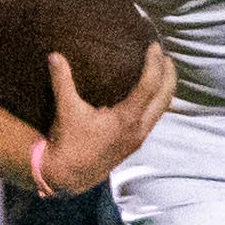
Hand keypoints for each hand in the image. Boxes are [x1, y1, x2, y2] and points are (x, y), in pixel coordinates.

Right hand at [37, 42, 176, 194]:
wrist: (69, 177)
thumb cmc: (68, 144)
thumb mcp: (66, 110)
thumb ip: (62, 81)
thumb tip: (55, 55)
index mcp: (126, 119)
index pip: (150, 86)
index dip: (155, 63)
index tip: (155, 47)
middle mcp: (139, 128)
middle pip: (166, 97)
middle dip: (169, 74)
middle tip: (165, 55)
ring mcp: (139, 137)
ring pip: (163, 109)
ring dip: (165, 88)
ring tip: (162, 70)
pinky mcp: (135, 143)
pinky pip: (154, 117)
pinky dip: (157, 101)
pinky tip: (149, 94)